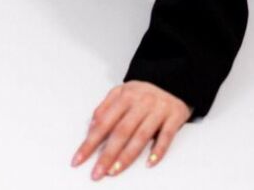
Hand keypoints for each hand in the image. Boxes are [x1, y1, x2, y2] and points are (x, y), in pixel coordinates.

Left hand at [70, 81, 193, 179]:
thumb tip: (92, 125)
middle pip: (121, 132)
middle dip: (107, 154)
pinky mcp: (174, 116)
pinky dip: (159, 150)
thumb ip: (106, 106)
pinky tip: (150, 163)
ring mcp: (158, 110)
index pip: (104, 123)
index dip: (90, 142)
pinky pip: (166, 136)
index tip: (79, 159)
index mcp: (126, 96)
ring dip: (127, 156)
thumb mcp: (123, 91)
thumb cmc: (145, 91)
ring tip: (114, 171)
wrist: (174, 80)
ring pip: (141, 136)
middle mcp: (141, 103)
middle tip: (97, 172)